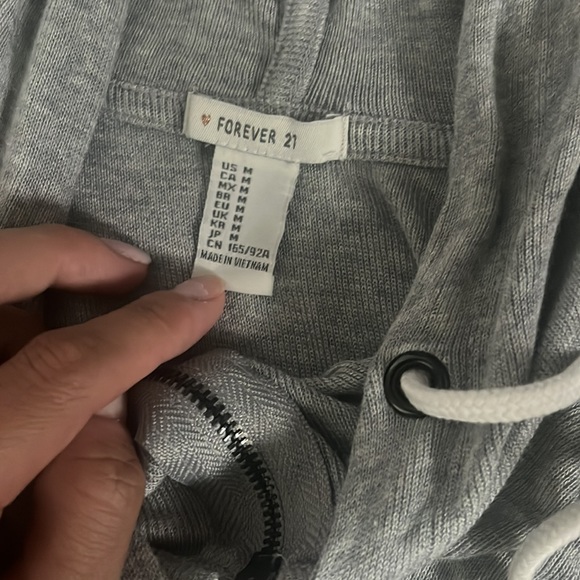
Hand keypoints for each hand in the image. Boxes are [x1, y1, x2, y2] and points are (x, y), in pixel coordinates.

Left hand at [0, 225, 224, 578]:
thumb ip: (95, 507)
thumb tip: (113, 405)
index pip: (54, 375)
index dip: (141, 330)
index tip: (200, 298)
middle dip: (62, 259)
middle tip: (129, 268)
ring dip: (27, 289)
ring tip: (83, 314)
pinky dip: (2, 320)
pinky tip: (26, 345)